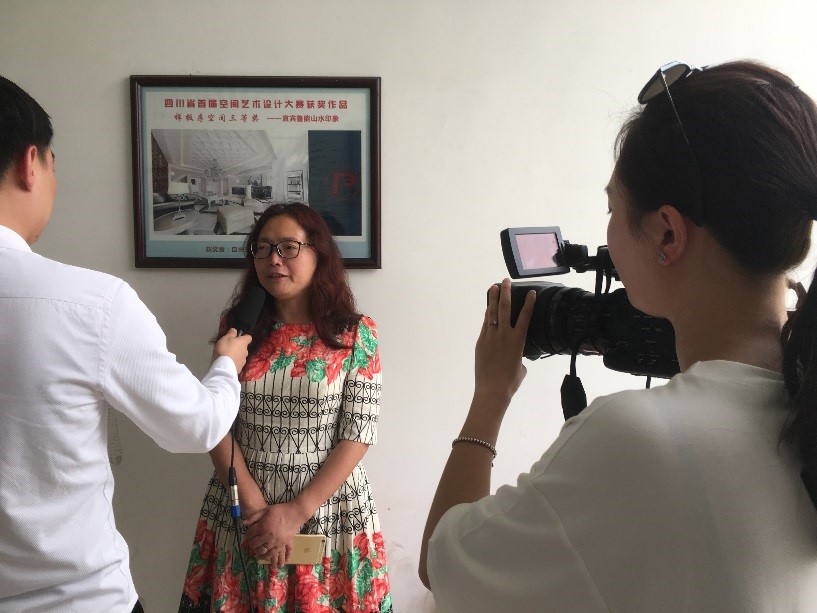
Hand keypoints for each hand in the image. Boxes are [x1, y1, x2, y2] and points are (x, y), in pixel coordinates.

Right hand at [213, 328, 251, 372]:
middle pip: (244, 347)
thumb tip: (235, 330)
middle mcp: (246, 351)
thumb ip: (231, 333)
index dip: (244, 336)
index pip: (249, 337)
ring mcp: (244, 361)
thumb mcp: (226, 338)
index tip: (238, 337)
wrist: (225, 367)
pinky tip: (227, 363)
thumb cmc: (225, 349)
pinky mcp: (240, 368)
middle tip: (229, 347)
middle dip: (238, 347)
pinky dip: (234, 362)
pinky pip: (237, 363)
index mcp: (243, 342)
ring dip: (236, 355)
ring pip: (241, 356)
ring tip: (227, 356)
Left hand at [243, 501, 306, 565]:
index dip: (247, 535)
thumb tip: (243, 524)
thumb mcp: (266, 510)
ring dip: (259, 554)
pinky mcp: (283, 544)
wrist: (295, 513)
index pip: (250, 534)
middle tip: (251, 545)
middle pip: (255, 544)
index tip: (247, 536)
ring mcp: (275, 542)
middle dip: (251, 545)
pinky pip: (275, 553)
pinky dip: (271, 557)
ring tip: (257, 556)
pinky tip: (268, 559)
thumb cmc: (280, 510)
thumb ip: (254, 517)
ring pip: (264, 552)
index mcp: (262, 527)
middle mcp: (267, 536)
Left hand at [475, 278, 534, 402]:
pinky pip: (485, 325)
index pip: (525, 316)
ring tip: (493, 287)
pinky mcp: (480, 342)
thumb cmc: (511, 381)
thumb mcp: (521, 366)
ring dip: (492, 299)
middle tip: (505, 281)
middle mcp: (504, 335)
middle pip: (504, 308)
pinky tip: (487, 310)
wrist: (492, 390)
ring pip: (491, 314)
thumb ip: (519, 355)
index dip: (528, 303)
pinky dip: (487, 316)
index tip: (530, 292)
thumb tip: (516, 355)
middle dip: (505, 293)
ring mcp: (490, 337)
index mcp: (517, 340)